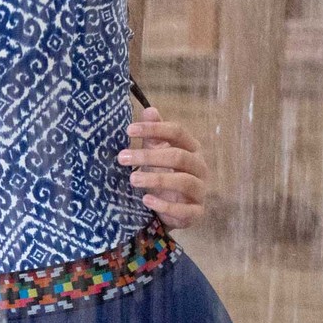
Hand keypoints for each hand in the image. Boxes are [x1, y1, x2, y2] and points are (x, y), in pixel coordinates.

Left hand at [118, 106, 210, 229]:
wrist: (174, 206)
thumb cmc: (165, 171)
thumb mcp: (156, 150)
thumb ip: (154, 132)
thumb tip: (150, 110)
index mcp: (191, 148)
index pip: (177, 132)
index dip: (154, 129)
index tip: (128, 130)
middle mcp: (200, 167)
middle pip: (179, 156)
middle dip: (149, 156)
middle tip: (121, 158)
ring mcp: (200, 190)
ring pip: (184, 182)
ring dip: (156, 180)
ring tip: (132, 179)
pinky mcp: (196, 212)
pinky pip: (186, 210)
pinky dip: (165, 206)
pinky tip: (146, 200)